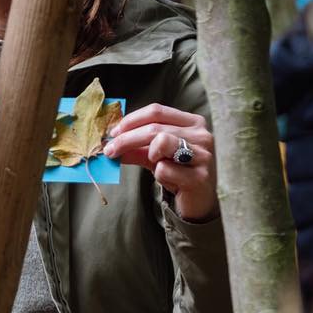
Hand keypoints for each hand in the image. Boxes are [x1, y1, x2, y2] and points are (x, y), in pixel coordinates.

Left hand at [103, 103, 217, 221]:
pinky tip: (170, 181)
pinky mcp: (199, 176)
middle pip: (154, 127)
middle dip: (126, 139)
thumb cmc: (177, 173)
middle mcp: (201, 135)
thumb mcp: (155, 156)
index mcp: (192, 122)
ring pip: (161, 142)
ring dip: (147, 154)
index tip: (113, 133)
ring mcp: (203, 155)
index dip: (131, 120)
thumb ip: (135, 147)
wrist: (199, 201)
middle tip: (109, 150)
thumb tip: (110, 144)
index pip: (156, 111)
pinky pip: (165, 169)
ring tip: (153, 164)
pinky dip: (159, 176)